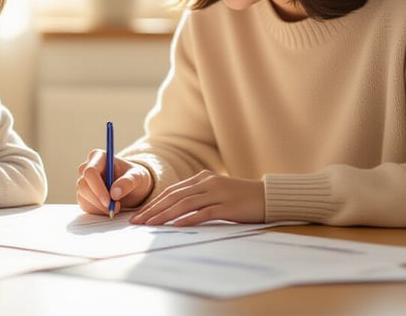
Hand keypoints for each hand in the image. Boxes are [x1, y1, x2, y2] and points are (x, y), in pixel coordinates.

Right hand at [76, 149, 152, 215]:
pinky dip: (98, 210)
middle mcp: (88, 167)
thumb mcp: (139, 177)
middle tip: (115, 208)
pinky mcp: (84, 194)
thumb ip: (128, 182)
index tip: (109, 201)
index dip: (97, 188)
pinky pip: (85, 205)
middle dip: (98, 200)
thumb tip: (114, 193)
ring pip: (82, 197)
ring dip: (99, 207)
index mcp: (99, 157)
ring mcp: (84, 181)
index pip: (90, 172)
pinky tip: (109, 208)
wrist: (134, 187)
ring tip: (116, 207)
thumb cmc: (136, 177)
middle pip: (83, 185)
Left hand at [129, 170, 264, 226]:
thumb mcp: (216, 192)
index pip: (172, 191)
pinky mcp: (227, 207)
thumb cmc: (241, 198)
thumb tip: (175, 210)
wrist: (268, 196)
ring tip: (150, 226)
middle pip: (174, 196)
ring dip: (165, 215)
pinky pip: (204, 213)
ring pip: (185, 204)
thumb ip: (198, 197)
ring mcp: (217, 194)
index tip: (140, 214)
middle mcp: (207, 183)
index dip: (154, 203)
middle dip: (153, 210)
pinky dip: (189, 219)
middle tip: (137, 222)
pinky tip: (176, 226)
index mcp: (202, 178)